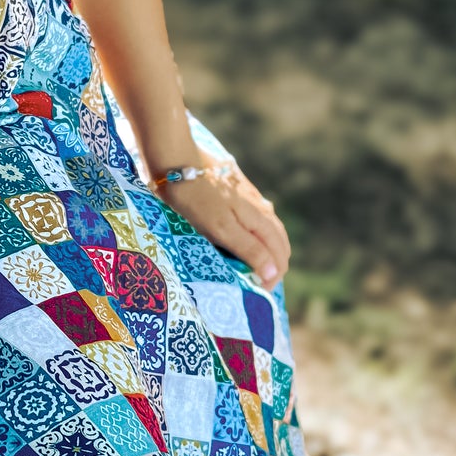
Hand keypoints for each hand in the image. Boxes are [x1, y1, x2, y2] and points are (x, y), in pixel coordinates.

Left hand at [156, 160, 291, 288]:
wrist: (176, 163)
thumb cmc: (195, 201)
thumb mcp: (221, 229)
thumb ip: (249, 248)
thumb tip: (274, 272)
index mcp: (261, 219)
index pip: (279, 254)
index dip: (273, 276)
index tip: (259, 292)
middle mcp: (262, 208)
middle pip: (279, 242)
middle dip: (274, 265)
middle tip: (259, 284)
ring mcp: (251, 198)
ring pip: (269, 230)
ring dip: (268, 251)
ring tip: (256, 267)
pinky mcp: (238, 192)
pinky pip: (257, 220)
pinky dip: (258, 237)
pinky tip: (246, 240)